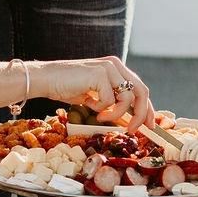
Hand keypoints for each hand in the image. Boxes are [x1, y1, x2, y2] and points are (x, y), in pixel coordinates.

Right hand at [35, 56, 155, 125]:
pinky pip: (109, 100)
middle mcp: (116, 65)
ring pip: (127, 98)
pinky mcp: (99, 74)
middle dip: (141, 115)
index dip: (149, 109)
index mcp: (117, 68)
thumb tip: (132, 120)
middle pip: (142, 92)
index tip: (151, 126)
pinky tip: (88, 103)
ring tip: (100, 116)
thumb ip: (114, 102)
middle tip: (133, 130)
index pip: (141, 89)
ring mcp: (108, 68)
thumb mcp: (97, 96)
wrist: (46, 79)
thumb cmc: (68, 88)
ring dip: (115, 114)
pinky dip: (100, 108)